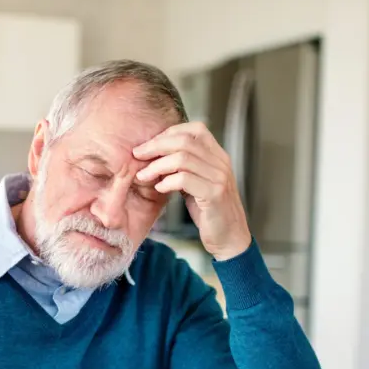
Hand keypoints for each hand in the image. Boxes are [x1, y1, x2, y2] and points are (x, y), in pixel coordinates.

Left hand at [134, 122, 251, 260]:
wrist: (230, 239)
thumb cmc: (210, 213)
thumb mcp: (197, 185)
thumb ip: (183, 169)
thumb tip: (155, 157)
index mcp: (218, 156)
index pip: (195, 129)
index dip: (169, 133)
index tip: (149, 145)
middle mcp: (221, 163)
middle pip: (184, 141)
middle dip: (156, 146)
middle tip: (137, 155)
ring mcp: (219, 178)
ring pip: (182, 158)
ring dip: (157, 166)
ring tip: (143, 176)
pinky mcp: (214, 195)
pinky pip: (185, 179)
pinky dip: (167, 182)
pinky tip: (159, 189)